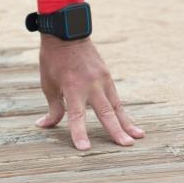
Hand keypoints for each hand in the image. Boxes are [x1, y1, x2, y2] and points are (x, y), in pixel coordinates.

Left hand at [36, 34, 143, 150]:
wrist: (67, 34)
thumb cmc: (53, 61)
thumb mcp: (48, 84)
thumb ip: (53, 108)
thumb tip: (45, 125)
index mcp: (72, 88)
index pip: (76, 116)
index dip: (79, 133)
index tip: (84, 148)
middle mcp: (90, 85)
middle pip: (105, 112)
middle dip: (116, 130)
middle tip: (126, 145)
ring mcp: (101, 79)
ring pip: (116, 105)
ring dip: (127, 122)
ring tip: (138, 136)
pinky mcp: (107, 75)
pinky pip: (115, 97)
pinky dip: (122, 111)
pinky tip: (129, 122)